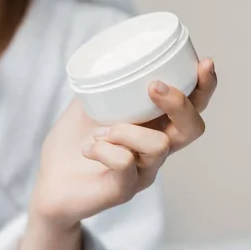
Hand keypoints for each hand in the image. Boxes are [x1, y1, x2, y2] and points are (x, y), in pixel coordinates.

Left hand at [33, 58, 217, 226]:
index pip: (192, 108)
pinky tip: (87, 148)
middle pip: (192, 128)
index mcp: (152, 128)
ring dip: (126, 130)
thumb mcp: (84, 106)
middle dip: (179, 103)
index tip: (204, 63)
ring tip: (99, 132)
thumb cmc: (69, 146)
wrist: (46, 184)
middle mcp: (155, 152)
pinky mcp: (124, 191)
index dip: (204, 87)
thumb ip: (100, 86)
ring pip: (158, 145)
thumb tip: (108, 58)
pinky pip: (126, 163)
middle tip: (153, 86)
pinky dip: (104, 149)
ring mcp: (142, 173)